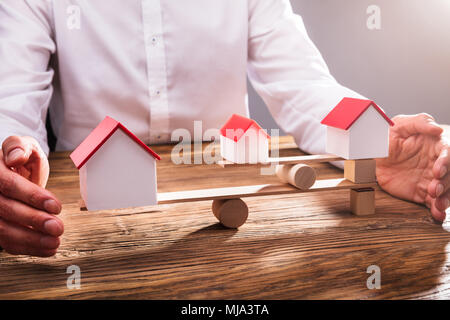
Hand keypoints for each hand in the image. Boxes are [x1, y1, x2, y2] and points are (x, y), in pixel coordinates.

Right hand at [0, 136, 63, 256]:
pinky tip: (47, 248)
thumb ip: (19, 146)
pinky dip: (27, 247)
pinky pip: (5, 241)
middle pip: (6, 210)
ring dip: (31, 240)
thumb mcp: (23, 145)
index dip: (33, 196)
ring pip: (3, 230)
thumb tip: (15, 156)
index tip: (56, 206)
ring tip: (55, 242)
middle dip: (35, 220)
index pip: (9, 185)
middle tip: (58, 227)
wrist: (12, 170)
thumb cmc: (20, 158)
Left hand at [376, 114, 448, 221]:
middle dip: (446, 183)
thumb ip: (419, 122)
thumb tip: (437, 129)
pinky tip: (437, 214)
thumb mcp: (400, 124)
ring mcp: (430, 179)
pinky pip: (433, 202)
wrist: (372, 154)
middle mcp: (437, 164)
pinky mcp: (422, 193)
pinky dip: (437, 210)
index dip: (446, 163)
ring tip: (438, 205)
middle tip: (434, 189)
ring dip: (445, 199)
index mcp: (436, 146)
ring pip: (446, 190)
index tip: (438, 171)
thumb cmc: (388, 135)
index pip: (448, 154)